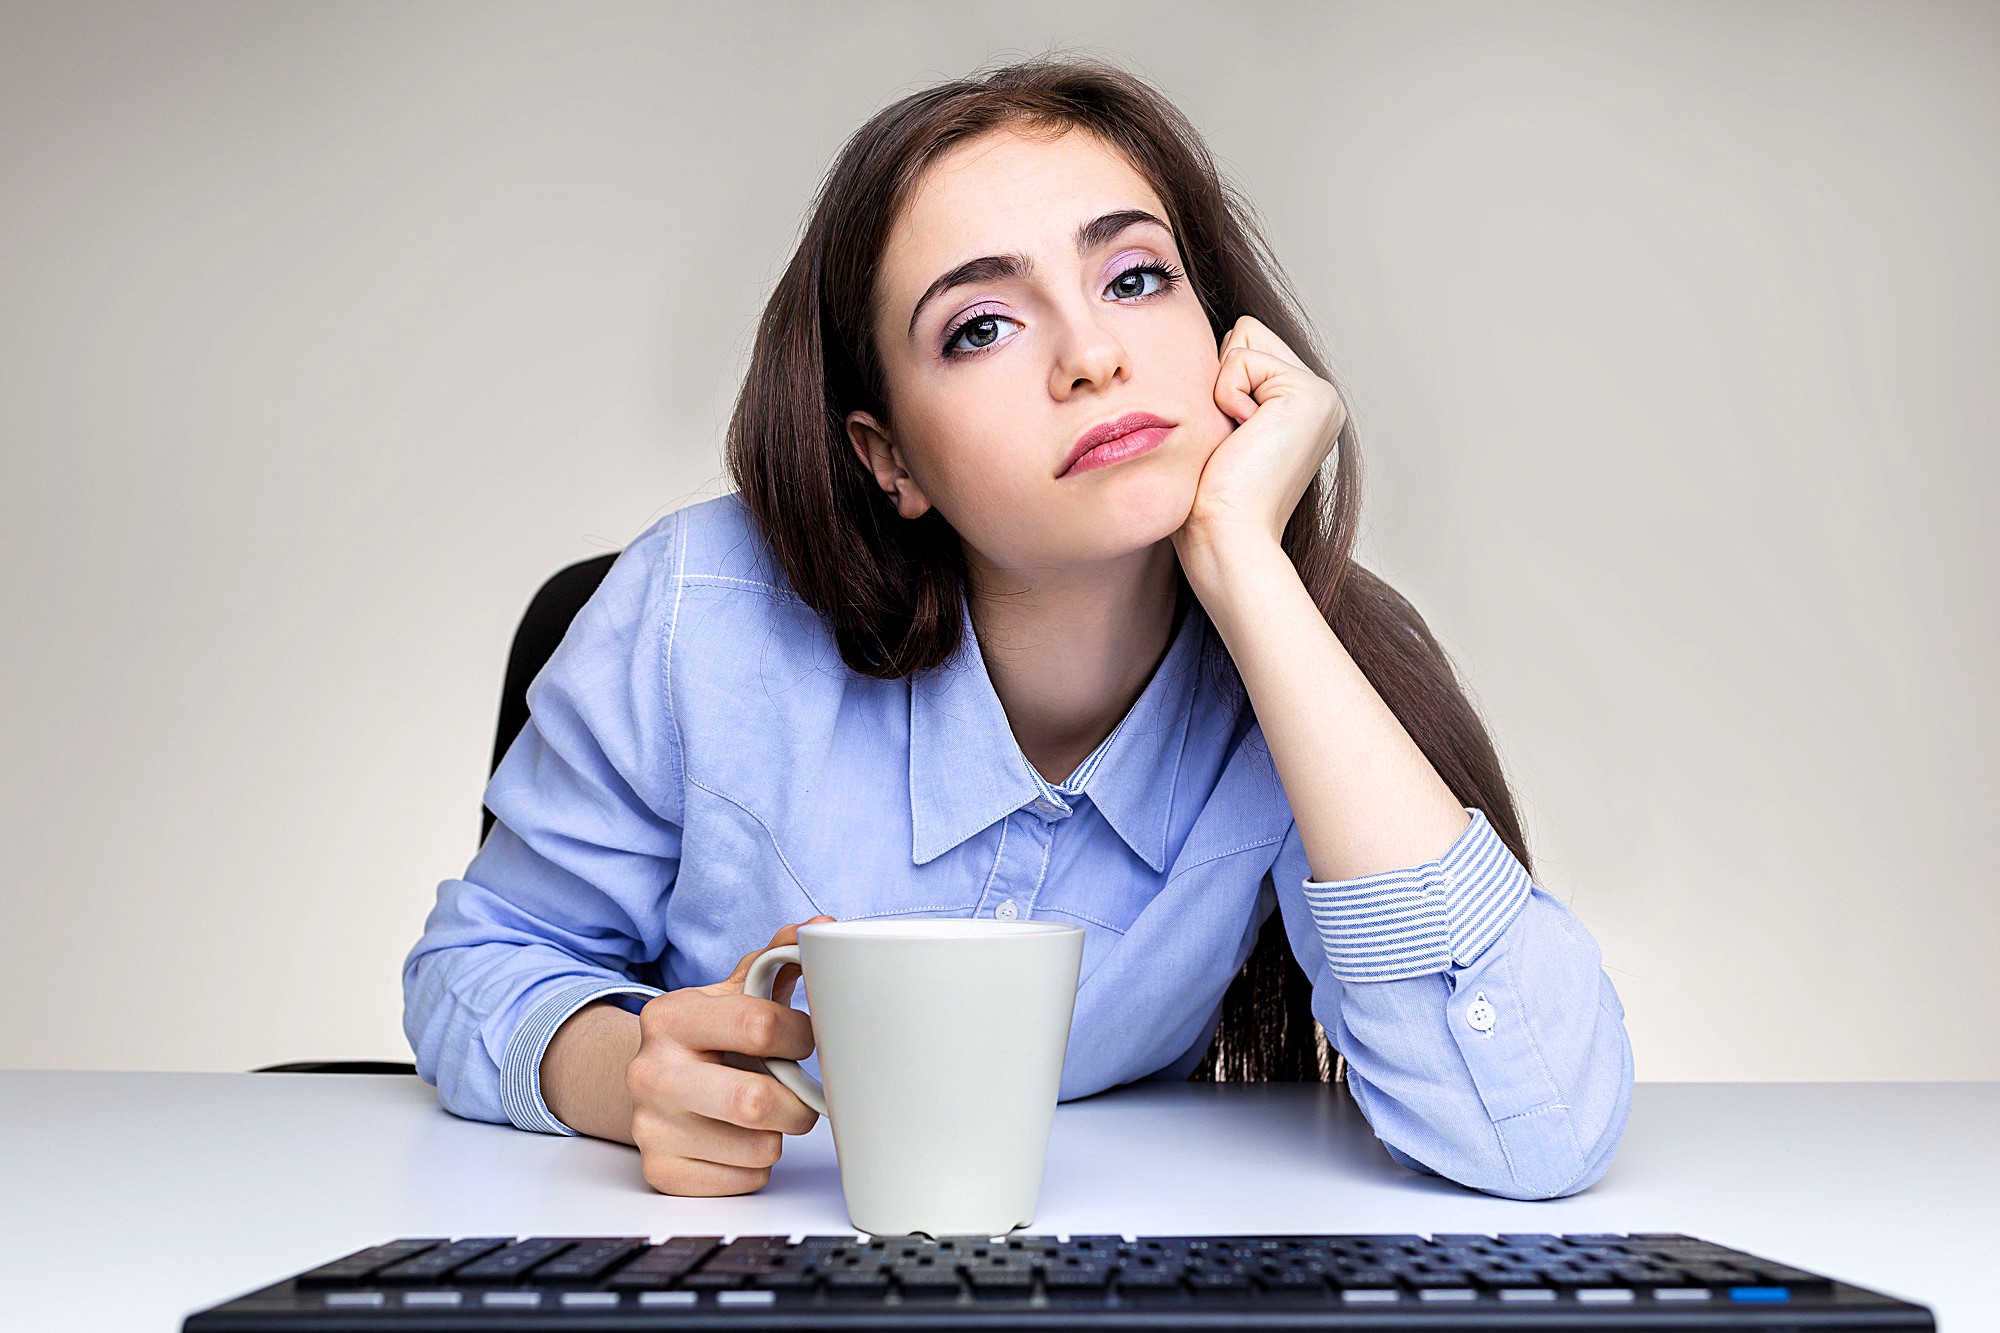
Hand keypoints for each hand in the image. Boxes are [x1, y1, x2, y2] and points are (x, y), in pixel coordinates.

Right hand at [626, 915, 834, 1195]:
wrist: (654, 1080)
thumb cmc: (710, 1034)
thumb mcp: (736, 990)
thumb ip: (778, 957)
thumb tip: (823, 927)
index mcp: (670, 1016)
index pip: (761, 1026)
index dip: (801, 1036)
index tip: (805, 1039)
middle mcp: (650, 1071)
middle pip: (755, 1102)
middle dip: (797, 1101)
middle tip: (799, 1092)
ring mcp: (650, 1126)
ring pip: (758, 1148)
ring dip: (779, 1134)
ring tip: (765, 1113)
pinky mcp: (661, 1171)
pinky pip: (743, 1181)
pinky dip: (757, 1165)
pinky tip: (741, 1140)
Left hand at [1172, 315, 1347, 559]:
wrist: (1227, 536)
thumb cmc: (1210, 500)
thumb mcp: (1220, 432)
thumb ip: (1230, 388)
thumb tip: (1213, 349)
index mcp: (1301, 407)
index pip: (1245, 346)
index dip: (1218, 383)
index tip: (1228, 440)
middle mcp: (1320, 398)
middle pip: (1246, 333)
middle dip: (1222, 379)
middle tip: (1232, 439)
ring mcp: (1321, 395)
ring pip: (1245, 336)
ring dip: (1223, 388)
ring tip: (1237, 440)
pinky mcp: (1310, 394)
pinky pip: (1241, 358)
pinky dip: (1226, 397)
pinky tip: (1243, 439)